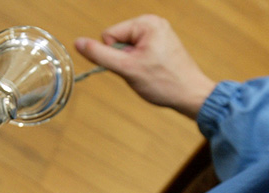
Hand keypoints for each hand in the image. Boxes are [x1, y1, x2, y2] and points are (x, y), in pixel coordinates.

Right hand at [74, 14, 216, 118]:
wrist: (190, 95)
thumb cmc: (164, 82)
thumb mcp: (126, 68)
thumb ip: (100, 54)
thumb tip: (78, 43)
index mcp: (146, 23)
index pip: (109, 34)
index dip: (114, 55)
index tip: (132, 65)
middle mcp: (153, 23)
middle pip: (117, 40)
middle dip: (123, 59)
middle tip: (140, 70)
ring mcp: (158, 33)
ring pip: (126, 49)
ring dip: (131, 63)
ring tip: (148, 71)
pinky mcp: (160, 44)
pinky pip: (137, 52)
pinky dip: (140, 64)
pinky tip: (152, 71)